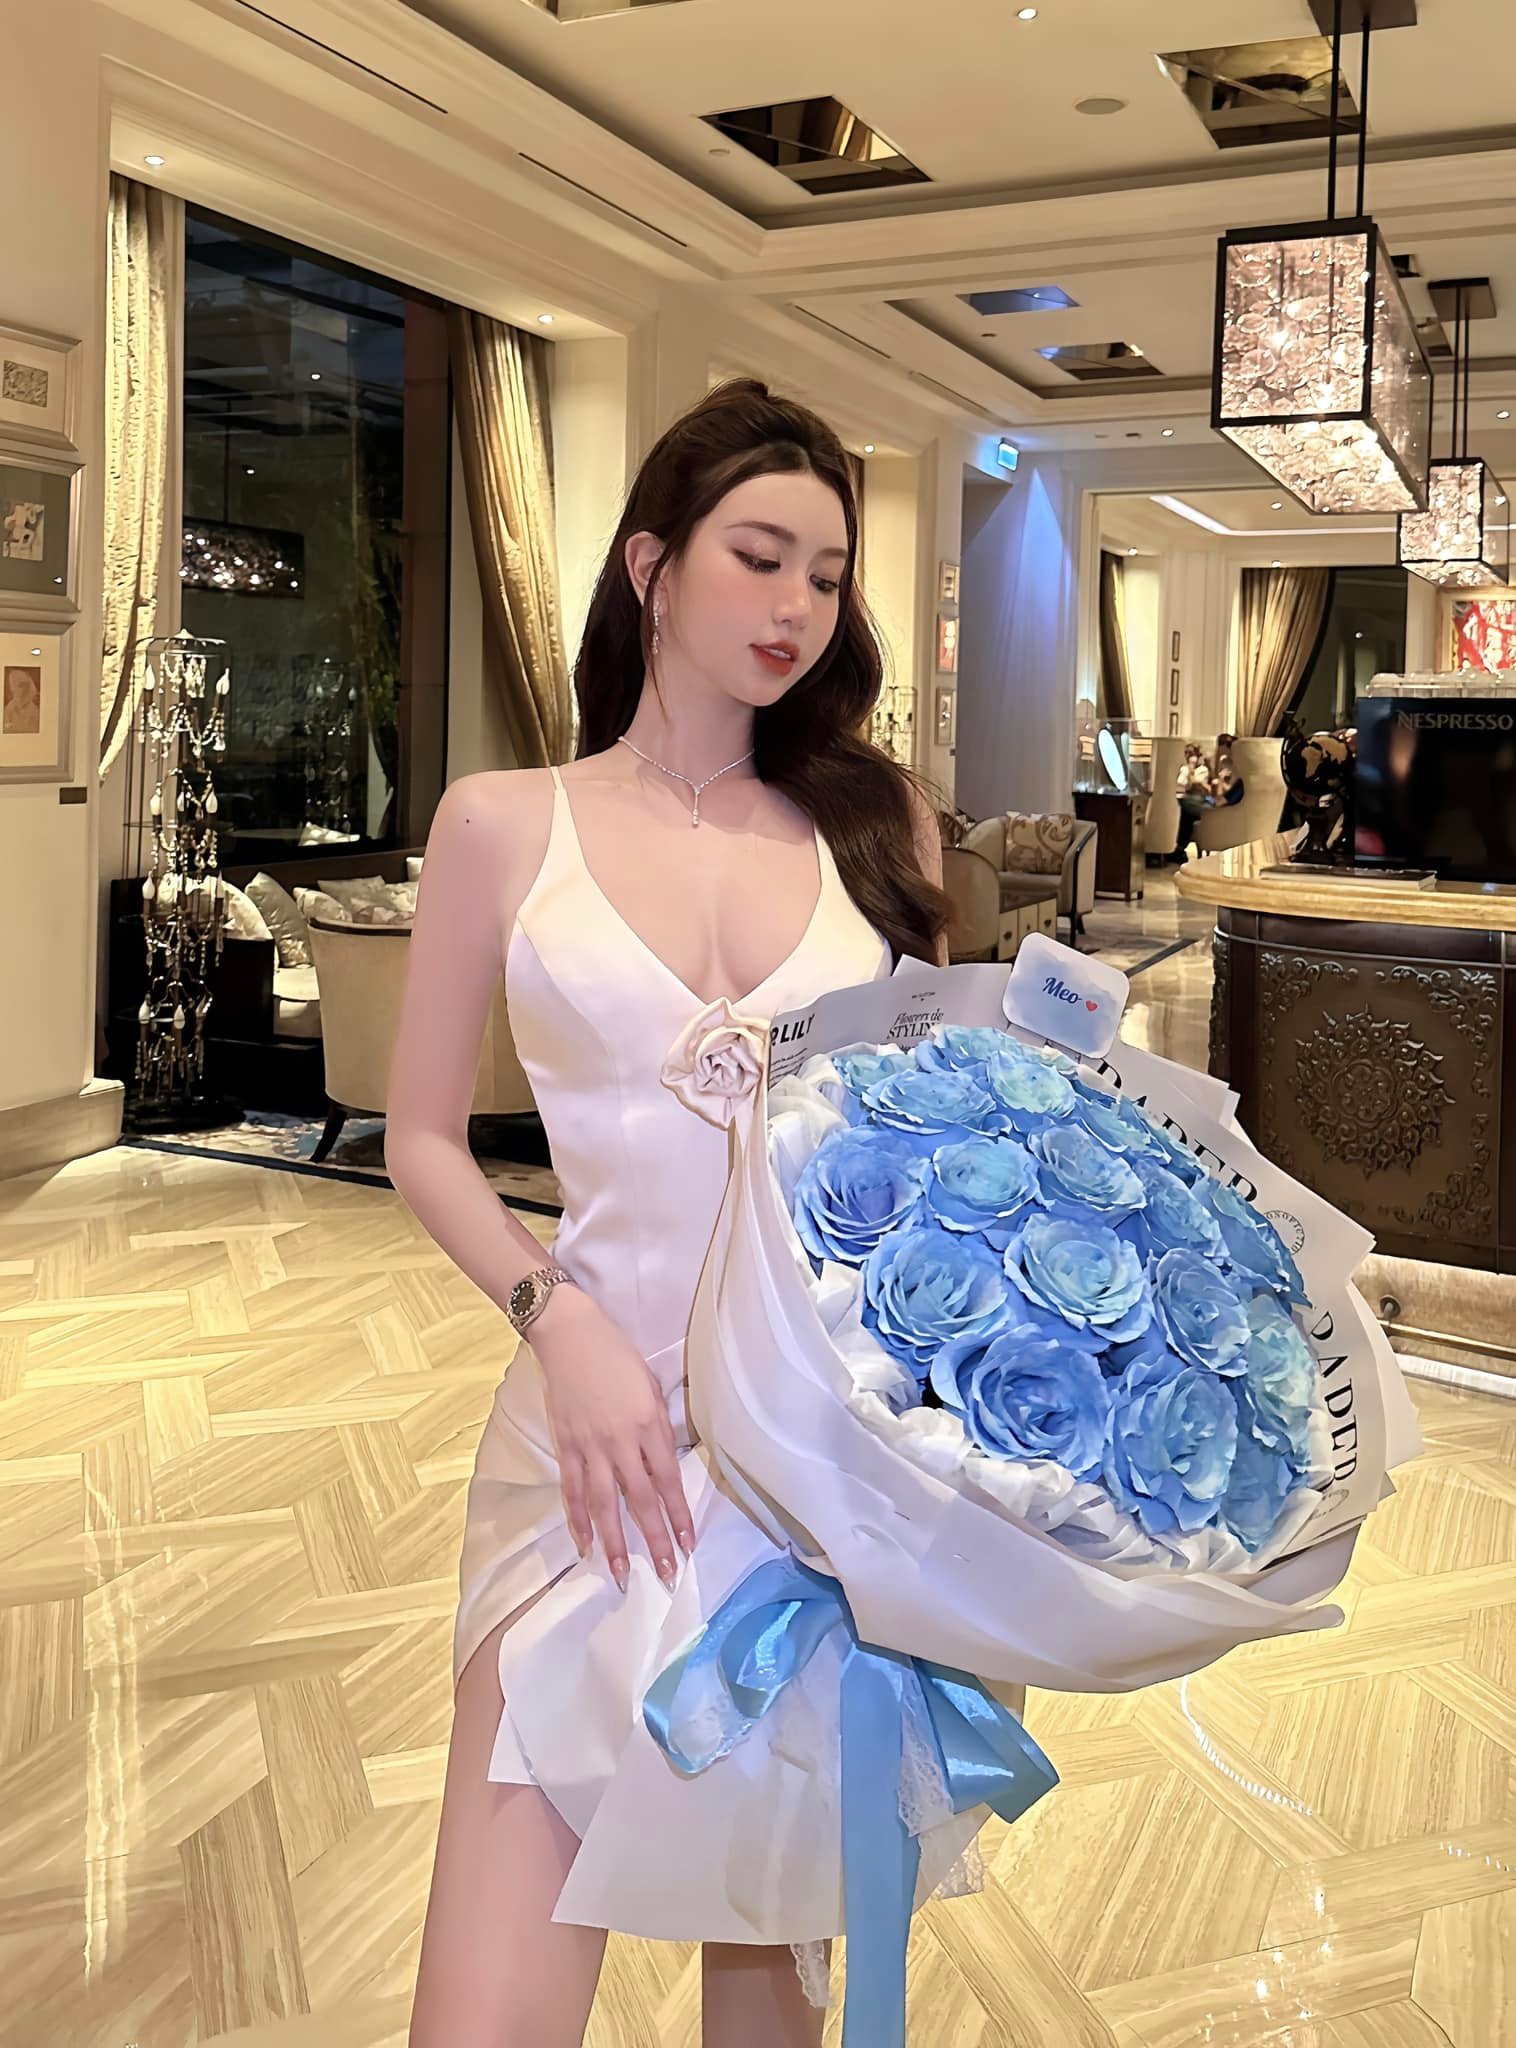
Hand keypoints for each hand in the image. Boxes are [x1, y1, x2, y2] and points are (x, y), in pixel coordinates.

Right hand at [527, 1285, 694, 1593]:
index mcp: (648, 1424)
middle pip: (640, 1500)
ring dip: (614, 1543)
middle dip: (655, 1540)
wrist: (570, 1335)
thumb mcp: (651, 1387)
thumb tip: (664, 1467)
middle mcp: (621, 1441)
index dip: (679, 1516)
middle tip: (665, 1575)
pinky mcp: (564, 1445)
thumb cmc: (617, 1356)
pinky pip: (571, 1490)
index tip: (688, 1545)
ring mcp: (589, 1446)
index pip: (668, 1481)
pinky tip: (585, 1545)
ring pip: (604, 1504)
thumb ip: (658, 1429)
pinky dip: (577, 1519)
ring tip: (621, 1576)